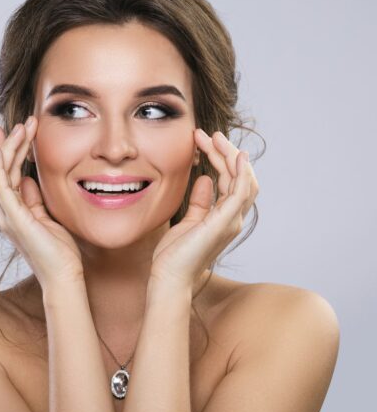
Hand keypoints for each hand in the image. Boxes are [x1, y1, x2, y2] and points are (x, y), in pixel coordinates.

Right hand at [0, 116, 83, 287]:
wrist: (64, 274)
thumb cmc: (60, 251)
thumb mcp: (48, 216)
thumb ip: (35, 198)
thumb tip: (27, 178)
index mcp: (14, 211)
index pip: (11, 174)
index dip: (14, 151)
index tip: (22, 131)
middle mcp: (6, 212)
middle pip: (4, 169)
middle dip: (9, 143)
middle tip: (20, 121)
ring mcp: (7, 214)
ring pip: (2, 172)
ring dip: (10, 146)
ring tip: (21, 126)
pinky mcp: (13, 216)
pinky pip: (2, 184)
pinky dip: (0, 164)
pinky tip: (0, 147)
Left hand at [150, 128, 258, 289]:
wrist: (168, 277)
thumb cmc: (175, 254)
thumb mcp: (187, 220)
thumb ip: (199, 201)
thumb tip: (205, 178)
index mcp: (224, 217)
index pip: (230, 181)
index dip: (221, 158)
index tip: (204, 141)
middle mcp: (233, 218)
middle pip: (240, 177)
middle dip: (226, 152)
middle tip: (208, 134)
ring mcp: (231, 221)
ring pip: (242, 180)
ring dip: (230, 155)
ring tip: (214, 137)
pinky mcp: (224, 222)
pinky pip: (240, 192)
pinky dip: (241, 172)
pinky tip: (235, 156)